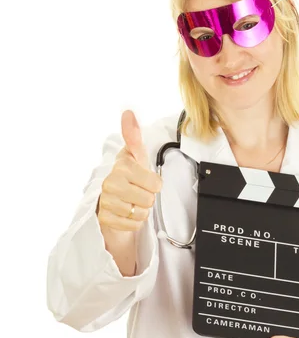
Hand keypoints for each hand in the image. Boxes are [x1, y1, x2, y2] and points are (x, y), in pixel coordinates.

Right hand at [97, 110, 162, 231]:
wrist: (111, 199)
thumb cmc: (128, 176)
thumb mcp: (136, 156)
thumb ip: (134, 136)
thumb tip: (127, 112)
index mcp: (121, 166)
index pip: (156, 184)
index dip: (154, 184)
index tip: (144, 179)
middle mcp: (110, 183)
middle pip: (149, 200)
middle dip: (147, 198)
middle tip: (137, 193)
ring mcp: (105, 201)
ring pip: (141, 214)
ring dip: (140, 211)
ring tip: (131, 202)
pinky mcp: (104, 219)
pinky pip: (132, 225)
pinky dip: (132, 222)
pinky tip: (125, 213)